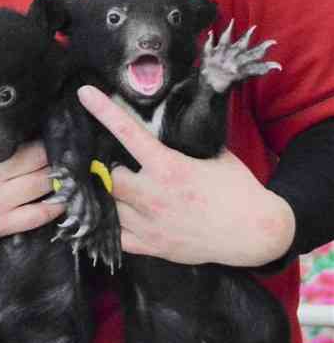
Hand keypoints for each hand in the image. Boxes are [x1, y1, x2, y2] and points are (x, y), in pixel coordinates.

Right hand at [0, 137, 64, 254]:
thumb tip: (19, 124)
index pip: (22, 140)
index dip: (44, 136)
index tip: (55, 133)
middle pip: (38, 159)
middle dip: (56, 155)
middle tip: (69, 152)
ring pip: (43, 184)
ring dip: (61, 178)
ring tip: (72, 172)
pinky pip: (37, 215)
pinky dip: (56, 207)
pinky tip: (65, 199)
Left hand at [77, 85, 295, 266]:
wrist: (256, 233)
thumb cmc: (237, 189)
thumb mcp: (213, 155)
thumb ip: (186, 141)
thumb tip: (167, 121)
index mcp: (169, 167)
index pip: (128, 133)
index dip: (104, 111)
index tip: (84, 95)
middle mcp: (154, 195)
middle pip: (108, 176)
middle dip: (104, 166)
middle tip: (107, 160)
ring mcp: (151, 225)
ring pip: (107, 206)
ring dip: (105, 194)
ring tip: (107, 185)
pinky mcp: (153, 247)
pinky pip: (116, 237)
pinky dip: (109, 225)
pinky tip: (109, 216)